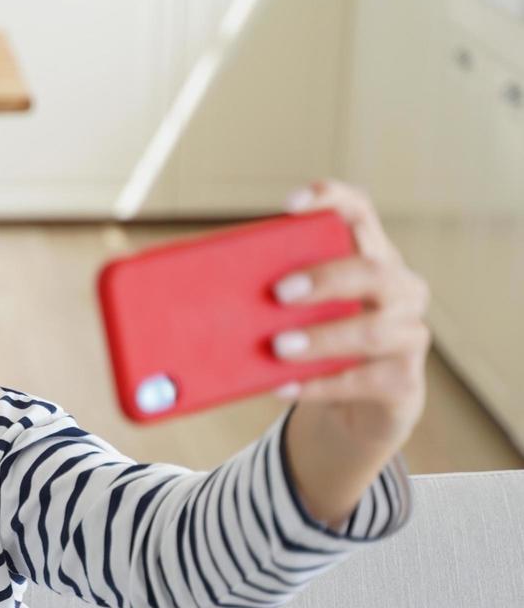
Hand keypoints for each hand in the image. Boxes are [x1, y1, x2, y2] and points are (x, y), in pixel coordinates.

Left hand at [271, 179, 430, 454]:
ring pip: (373, 330)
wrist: (355, 407)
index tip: (290, 205)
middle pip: (373, 270)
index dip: (332, 200)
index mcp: (371, 259)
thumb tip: (198, 296)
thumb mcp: (299, 316)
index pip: (360, 213)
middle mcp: (400, 290)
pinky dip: (319, 385)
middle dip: (325, 278)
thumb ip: (271, 297)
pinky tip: (283, 386)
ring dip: (321, 338)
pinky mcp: (404, 382)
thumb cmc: (318, 346)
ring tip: (278, 346)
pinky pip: (364, 381)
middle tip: (279, 292)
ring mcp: (409, 335)